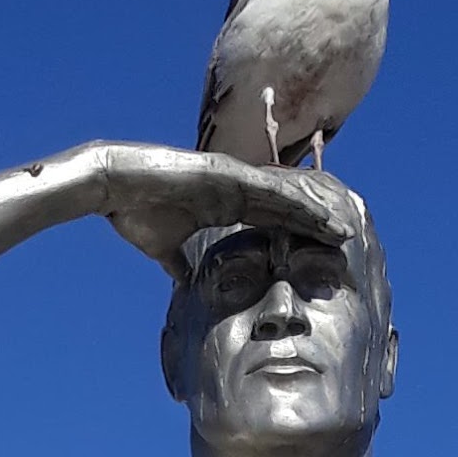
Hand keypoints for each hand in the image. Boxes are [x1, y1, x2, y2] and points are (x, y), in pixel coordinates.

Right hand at [96, 143, 361, 273]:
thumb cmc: (132, 212)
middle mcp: (234, 189)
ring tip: (341, 229)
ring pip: (283, 195)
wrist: (111, 186)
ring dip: (313, 212)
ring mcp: (231, 178)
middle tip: (346, 239)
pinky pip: (265, 187)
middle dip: (315, 222)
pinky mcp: (224, 173)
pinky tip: (314, 211)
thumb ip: (176, 263)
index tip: (320, 249)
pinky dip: (291, 199)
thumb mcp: (162, 248)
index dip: (298, 232)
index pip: (271, 220)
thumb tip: (181, 283)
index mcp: (224, 205)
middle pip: (285, 206)